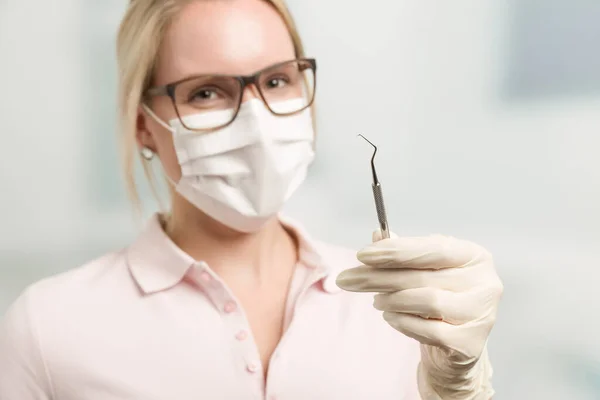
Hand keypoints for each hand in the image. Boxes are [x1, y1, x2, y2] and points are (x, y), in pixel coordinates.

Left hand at [336, 231, 502, 399]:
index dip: (396, 251)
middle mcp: (485, 282)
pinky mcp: (471, 343)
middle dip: (379, 277)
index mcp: (474, 256)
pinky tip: (391, 317)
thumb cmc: (438, 297)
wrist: (455, 344)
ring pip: (427, 301)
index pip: (432, 249)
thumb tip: (377, 236)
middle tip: (348, 279)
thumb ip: (402, 253)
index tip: (363, 254)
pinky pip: (428, 330)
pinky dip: (402, 322)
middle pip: (423, 276)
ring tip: (377, 300)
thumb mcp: (421, 270)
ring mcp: (482, 314)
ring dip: (392, 300)